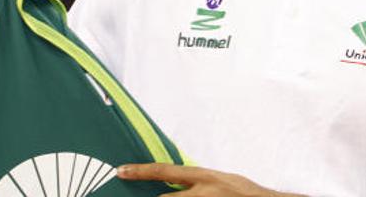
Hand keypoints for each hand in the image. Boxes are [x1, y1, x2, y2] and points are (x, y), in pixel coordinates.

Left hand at [116, 163, 304, 196]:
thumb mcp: (219, 180)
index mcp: (204, 177)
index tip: (121, 171)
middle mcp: (201, 193)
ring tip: (194, 196)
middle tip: (142, 191)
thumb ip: (197, 183)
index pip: (165, 172)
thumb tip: (175, 185)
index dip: (141, 171)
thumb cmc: (244, 192)